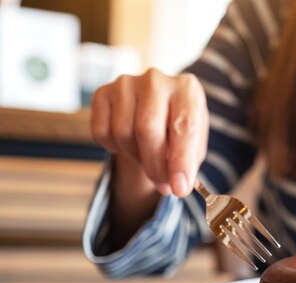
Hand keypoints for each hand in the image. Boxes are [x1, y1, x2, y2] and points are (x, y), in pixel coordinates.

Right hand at [91, 68, 208, 196]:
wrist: (156, 108)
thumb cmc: (179, 128)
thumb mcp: (193, 144)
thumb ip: (188, 164)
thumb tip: (177, 187)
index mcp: (187, 89)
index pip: (184, 127)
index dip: (181, 161)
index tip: (180, 189)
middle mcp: (156, 80)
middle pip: (147, 130)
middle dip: (155, 166)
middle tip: (163, 185)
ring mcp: (126, 84)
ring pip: (123, 133)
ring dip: (136, 157)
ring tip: (148, 156)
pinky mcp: (103, 93)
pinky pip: (102, 132)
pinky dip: (114, 147)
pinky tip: (128, 143)